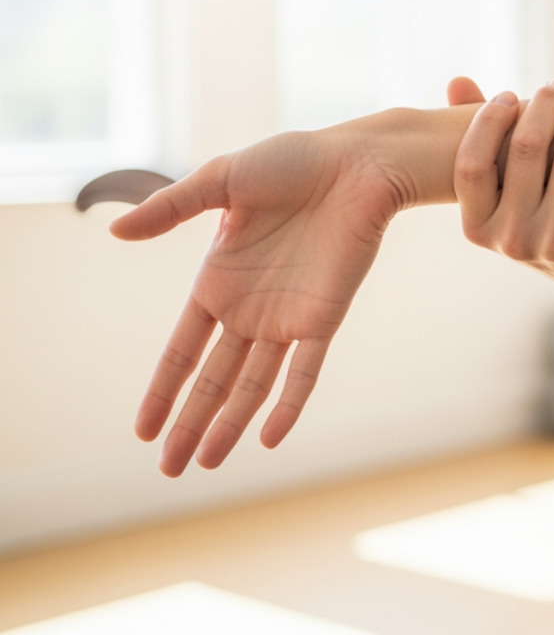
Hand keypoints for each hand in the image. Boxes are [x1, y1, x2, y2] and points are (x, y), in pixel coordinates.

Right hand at [111, 123, 413, 476]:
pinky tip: (267, 438)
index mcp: (220, 283)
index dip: (163, 390)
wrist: (356, 164)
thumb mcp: (221, 182)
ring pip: (252, 385)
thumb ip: (172, 209)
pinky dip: (288, 404)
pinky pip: (305, 370)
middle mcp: (251, 309)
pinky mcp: (325, 316)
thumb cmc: (292, 164)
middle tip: (168, 470)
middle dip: (190, 423)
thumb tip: (116, 232)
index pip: (182, 350)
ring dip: (228, 424)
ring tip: (204, 464)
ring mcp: (288, 317)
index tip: (143, 430)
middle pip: (213, 380)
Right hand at [456, 75, 553, 319]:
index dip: (488, 122)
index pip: (471, 164)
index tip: (509, 95)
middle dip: (545, 103)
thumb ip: (482, 141)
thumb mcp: (507, 197)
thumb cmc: (547, 223)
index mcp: (478, 229)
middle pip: (525, 149)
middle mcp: (513, 239)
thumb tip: (456, 80)